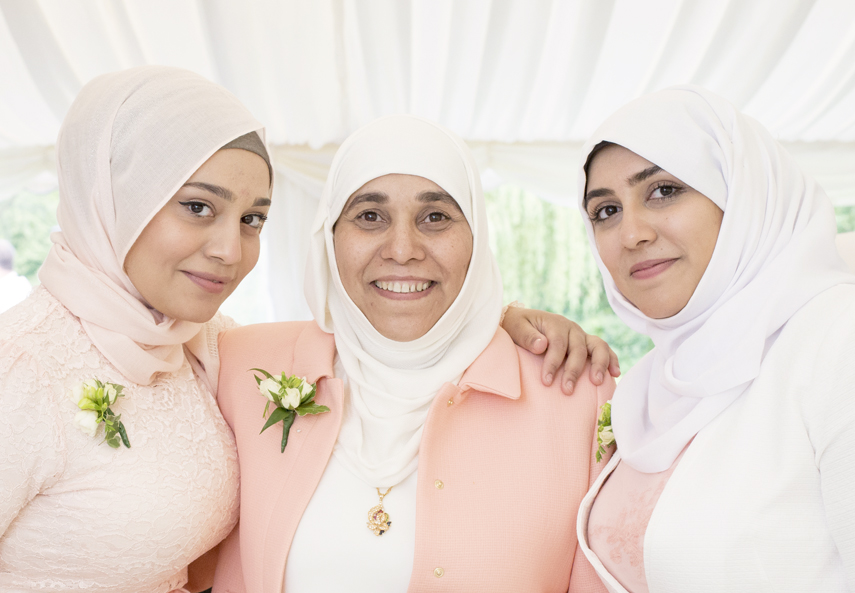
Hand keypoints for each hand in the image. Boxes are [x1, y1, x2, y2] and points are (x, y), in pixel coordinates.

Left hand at [501, 306, 619, 394]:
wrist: (521, 322)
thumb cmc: (517, 327)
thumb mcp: (516, 328)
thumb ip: (527, 336)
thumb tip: (542, 345)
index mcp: (555, 323)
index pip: (558, 344)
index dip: (553, 363)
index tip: (546, 382)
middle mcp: (571, 328)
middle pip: (578, 348)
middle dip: (573, 370)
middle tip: (567, 390)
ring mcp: (581, 336)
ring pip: (597, 346)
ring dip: (599, 364)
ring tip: (596, 382)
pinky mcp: (586, 344)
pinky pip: (603, 350)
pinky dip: (611, 360)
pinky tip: (615, 374)